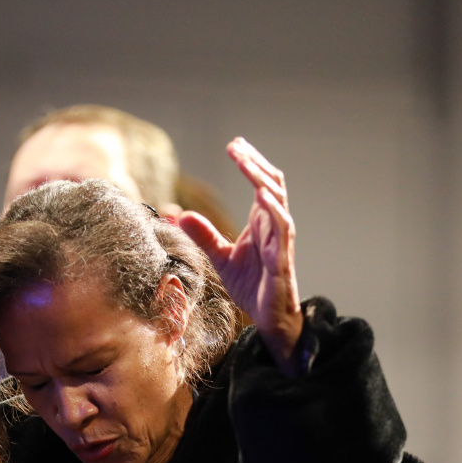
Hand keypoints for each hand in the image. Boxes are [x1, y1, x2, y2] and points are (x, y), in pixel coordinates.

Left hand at [179, 137, 302, 371]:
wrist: (268, 318)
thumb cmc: (252, 285)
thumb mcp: (220, 257)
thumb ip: (203, 235)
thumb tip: (179, 214)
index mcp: (263, 221)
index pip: (261, 182)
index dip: (250, 162)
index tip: (233, 144)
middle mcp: (275, 225)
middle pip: (272, 182)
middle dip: (254, 162)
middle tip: (235, 146)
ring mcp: (280, 240)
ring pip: (278, 200)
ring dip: (261, 178)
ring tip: (243, 161)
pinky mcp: (281, 259)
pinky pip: (282, 229)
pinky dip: (274, 210)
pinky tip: (263, 196)